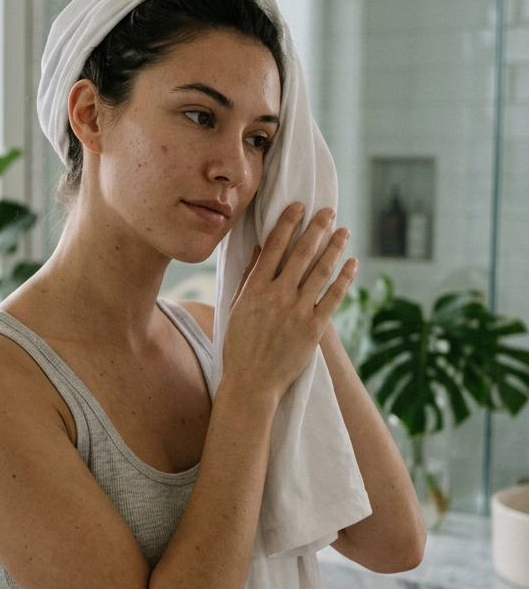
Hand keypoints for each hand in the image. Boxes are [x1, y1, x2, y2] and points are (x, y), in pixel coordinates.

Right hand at [222, 203, 357, 406]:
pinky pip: (334, 296)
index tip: (300, 206)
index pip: (274, 246)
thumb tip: (259, 249)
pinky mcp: (314, 328)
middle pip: (302, 253)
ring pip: (321, 270)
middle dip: (317, 227)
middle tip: (328, 211)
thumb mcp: (237, 307)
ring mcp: (297, 311)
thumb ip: (248, 277)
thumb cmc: (239, 346)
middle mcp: (277, 295)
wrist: (252, 382)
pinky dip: (345, 278)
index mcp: (255, 288)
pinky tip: (352, 263)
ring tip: (344, 231)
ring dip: (334, 247)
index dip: (288, 223)